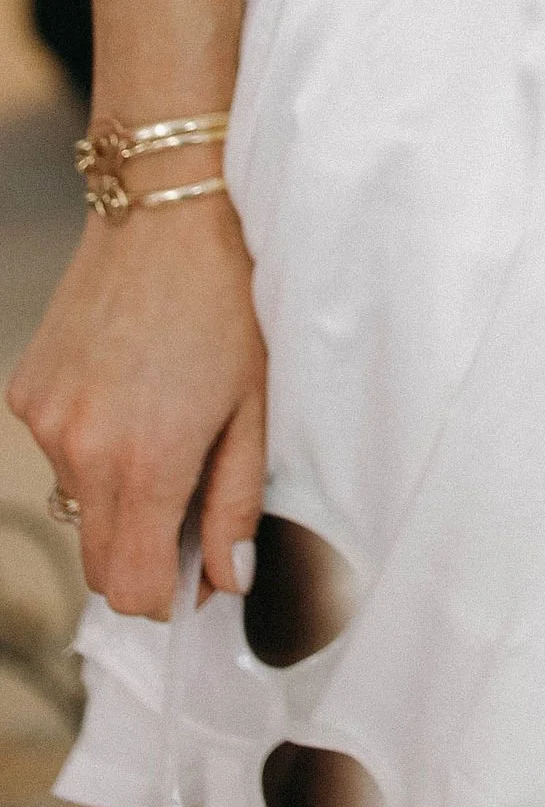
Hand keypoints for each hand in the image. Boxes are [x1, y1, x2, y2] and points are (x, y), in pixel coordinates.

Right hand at [8, 200, 266, 617]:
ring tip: (165, 429)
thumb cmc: (231, 301)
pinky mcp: (26, 389)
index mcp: (145, 464)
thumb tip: (226, 581)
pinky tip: (129, 392)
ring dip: (117, 497)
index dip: (167, 597)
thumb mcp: (256, 407)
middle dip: (142, 556)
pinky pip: (57, 451)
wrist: (168, 209)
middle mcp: (79, 450)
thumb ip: (237, 504)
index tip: (195, 576)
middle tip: (190, 506)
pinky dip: (90, 445)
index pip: (131, 590)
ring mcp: (44, 420)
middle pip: (97, 562)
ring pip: (77, 506)